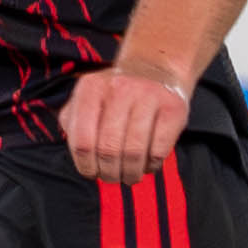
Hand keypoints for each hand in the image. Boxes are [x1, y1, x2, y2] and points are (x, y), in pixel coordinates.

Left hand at [60, 59, 190, 184]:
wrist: (155, 69)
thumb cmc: (116, 94)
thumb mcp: (88, 98)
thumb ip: (73, 122)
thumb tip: (78, 154)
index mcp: (91, 87)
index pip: (82, 141)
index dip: (85, 166)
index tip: (91, 173)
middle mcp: (119, 88)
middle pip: (108, 150)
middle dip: (109, 173)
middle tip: (112, 178)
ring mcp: (148, 96)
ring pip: (134, 152)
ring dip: (131, 173)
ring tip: (130, 176)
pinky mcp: (173, 108)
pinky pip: (159, 150)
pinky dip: (152, 165)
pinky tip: (148, 164)